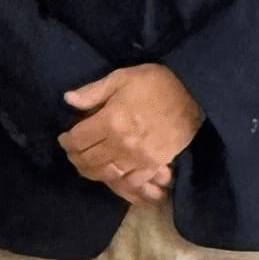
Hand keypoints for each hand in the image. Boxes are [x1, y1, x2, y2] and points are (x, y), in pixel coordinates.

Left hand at [59, 64, 201, 202]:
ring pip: (106, 174)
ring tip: (87, 164)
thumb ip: (93, 91)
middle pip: (89, 160)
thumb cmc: (156, 82)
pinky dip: (118, 180)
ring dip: (92, 171)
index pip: (78, 140)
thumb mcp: (122, 77)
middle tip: (73, 152)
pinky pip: (130, 181)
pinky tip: (112, 173)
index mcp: (111, 120)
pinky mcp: (154, 164)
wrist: (193, 93)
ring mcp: (139, 157)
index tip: (64, 138)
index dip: (66, 141)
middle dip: (75, 157)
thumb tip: (68, 100)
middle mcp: (122, 144)